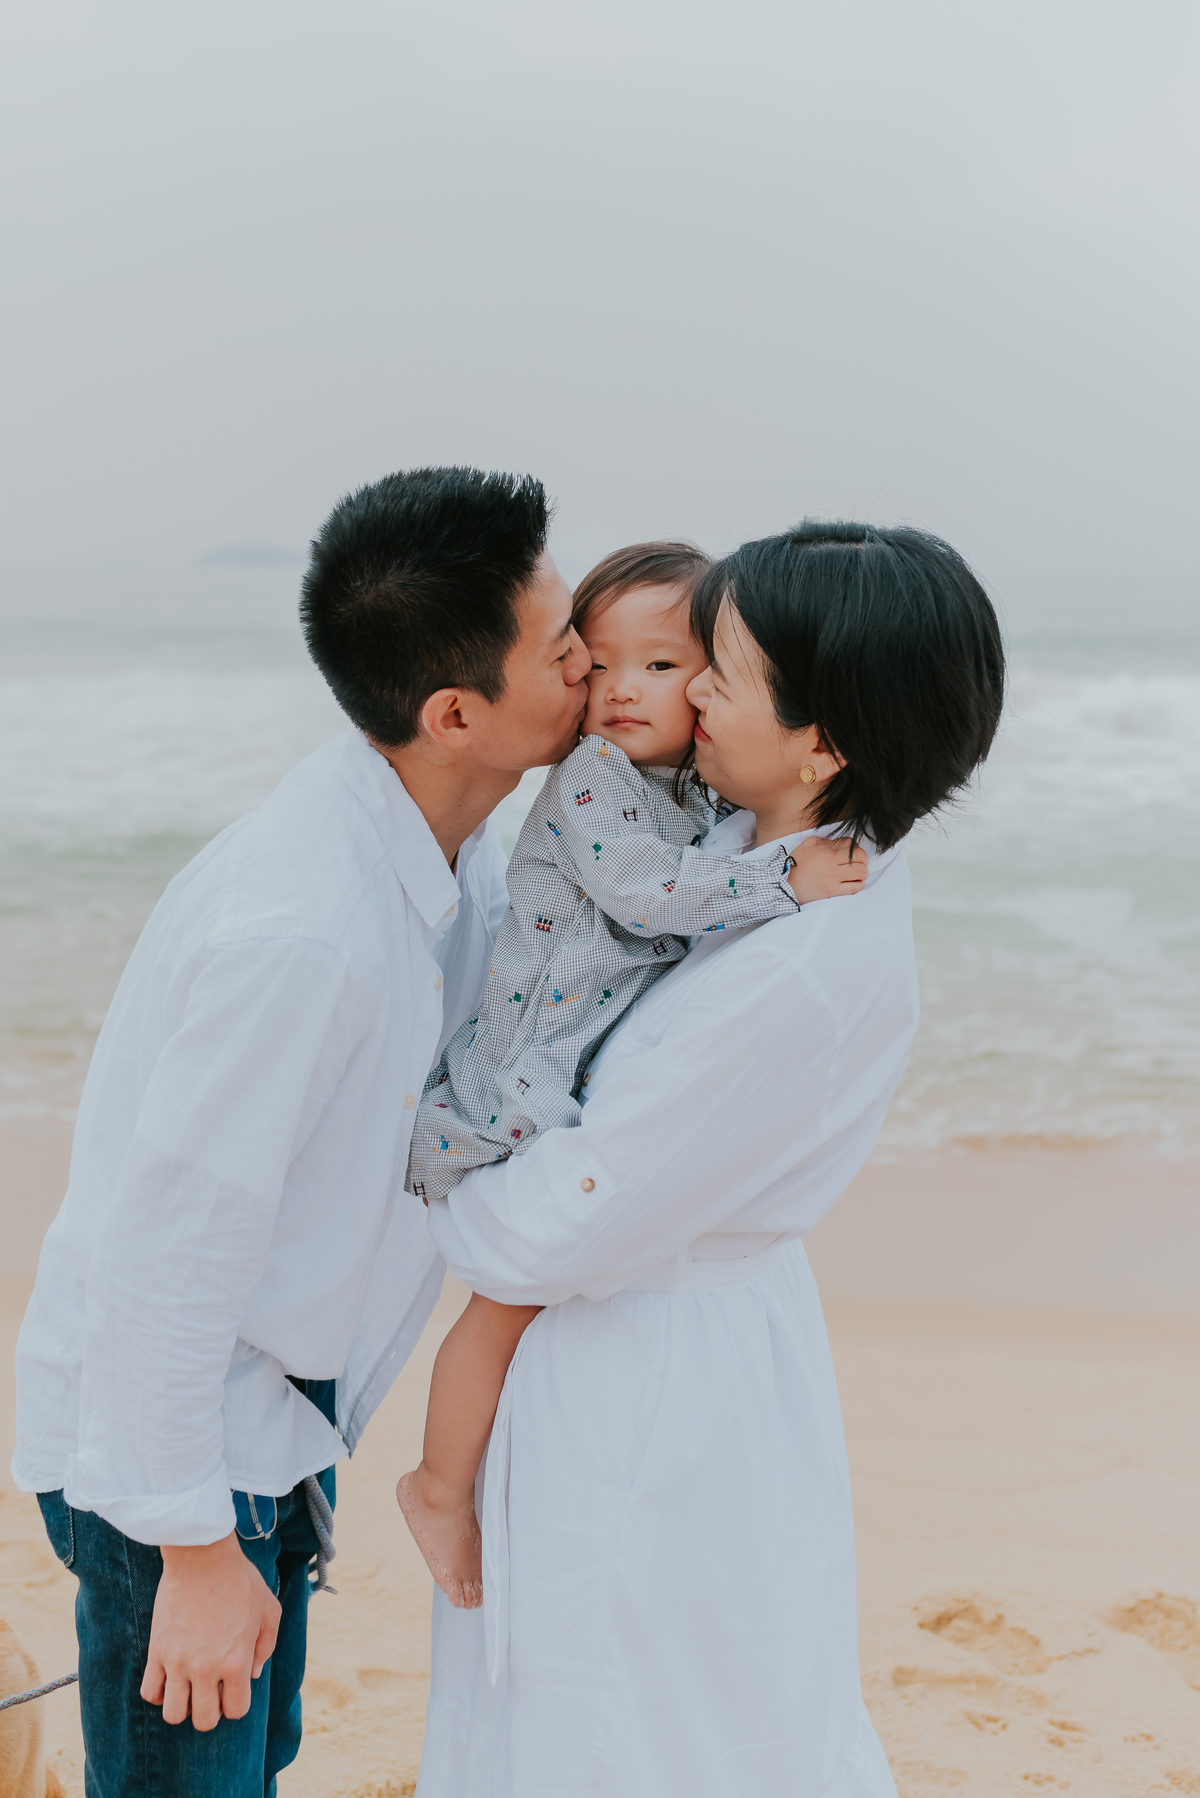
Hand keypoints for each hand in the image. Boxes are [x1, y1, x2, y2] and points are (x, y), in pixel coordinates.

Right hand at [140, 1532, 280, 1730]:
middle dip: (210, 1711)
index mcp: (236, 1661)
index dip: (236, 1702)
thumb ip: (266, 1646)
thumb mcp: (268, 1609)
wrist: (202, 1556)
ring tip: (189, 1686)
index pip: (235, 1710)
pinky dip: (159, 1692)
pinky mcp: (157, 1651)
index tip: (233, 1686)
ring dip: (183, 1706)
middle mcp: (206, 1669)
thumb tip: (252, 1674)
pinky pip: (149, 1692)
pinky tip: (169, 1676)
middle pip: (204, 1721)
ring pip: (173, 1715)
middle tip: (211, 1688)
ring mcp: (178, 1662)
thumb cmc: (239, 1579)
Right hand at [786, 835, 867, 903]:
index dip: (854, 847)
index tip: (852, 853)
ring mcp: (833, 877)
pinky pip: (854, 888)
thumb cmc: (793, 865)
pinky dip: (859, 885)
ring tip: (858, 875)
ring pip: (861, 872)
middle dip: (863, 860)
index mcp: (825, 850)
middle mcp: (831, 862)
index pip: (850, 843)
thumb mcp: (804, 846)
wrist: (783, 885)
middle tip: (859, 864)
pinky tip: (856, 884)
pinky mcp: (832, 891)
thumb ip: (820, 841)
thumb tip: (832, 841)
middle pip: (860, 856)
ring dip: (862, 873)